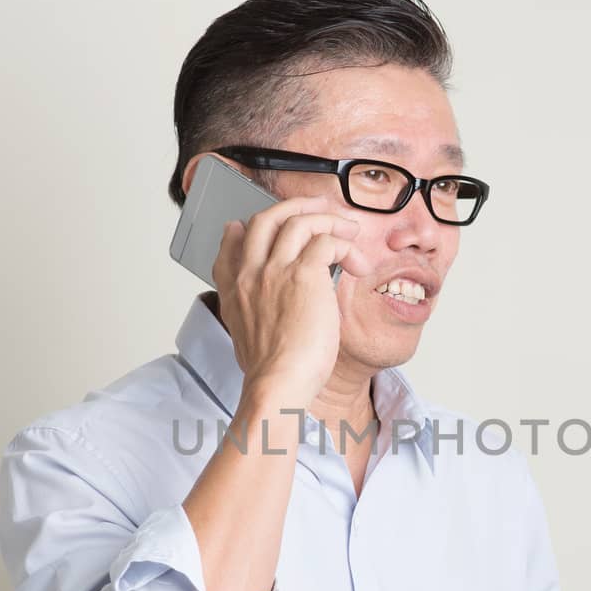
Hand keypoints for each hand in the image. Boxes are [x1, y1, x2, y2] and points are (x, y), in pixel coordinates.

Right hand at [214, 195, 363, 408]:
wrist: (278, 385)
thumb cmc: (271, 371)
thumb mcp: (246, 337)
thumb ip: (251, 311)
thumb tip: (263, 303)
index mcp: (234, 288)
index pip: (231, 241)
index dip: (247, 226)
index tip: (264, 224)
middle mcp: (250, 273)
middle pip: (266, 218)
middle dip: (297, 206)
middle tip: (321, 208)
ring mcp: (274, 270)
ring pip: (299, 220)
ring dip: (329, 220)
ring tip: (350, 231)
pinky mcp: (304, 275)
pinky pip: (327, 241)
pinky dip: (346, 245)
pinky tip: (358, 263)